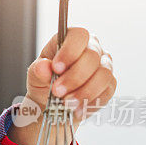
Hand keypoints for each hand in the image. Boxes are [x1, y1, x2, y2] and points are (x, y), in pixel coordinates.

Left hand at [9, 27, 115, 144]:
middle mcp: (92, 48)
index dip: (69, 51)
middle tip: (57, 91)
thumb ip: (38, 70)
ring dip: (84, 91)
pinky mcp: (109, 84)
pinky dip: (91, 102)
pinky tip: (77, 109)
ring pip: (103, 75)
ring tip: (66, 103)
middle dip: (74, 77)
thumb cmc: (45, 81)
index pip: (79, 35)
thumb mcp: (36, 76)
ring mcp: (104, 65)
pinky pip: (107, 91)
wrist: (52, 102)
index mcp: (72, 40)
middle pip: (92, 57)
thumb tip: (43, 66)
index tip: (56, 69)